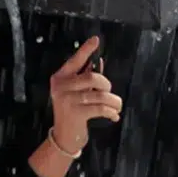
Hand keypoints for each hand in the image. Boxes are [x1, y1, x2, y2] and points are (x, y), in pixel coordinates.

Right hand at [49, 36, 121, 153]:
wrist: (64, 137)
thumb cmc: (73, 110)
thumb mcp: (76, 92)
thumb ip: (86, 77)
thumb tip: (99, 61)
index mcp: (60, 78)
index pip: (75, 60)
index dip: (86, 50)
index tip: (96, 39)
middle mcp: (61, 87)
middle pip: (92, 77)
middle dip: (106, 84)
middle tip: (109, 92)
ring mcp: (67, 100)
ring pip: (99, 95)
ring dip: (113, 101)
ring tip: (117, 106)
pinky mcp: (75, 114)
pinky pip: (100, 109)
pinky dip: (111, 112)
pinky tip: (114, 116)